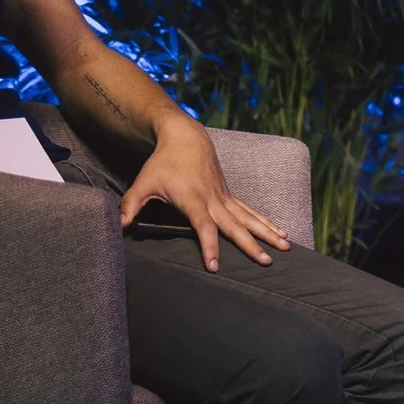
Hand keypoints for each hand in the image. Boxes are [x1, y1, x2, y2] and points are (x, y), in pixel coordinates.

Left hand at [118, 120, 291, 271]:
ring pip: (250, 218)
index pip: (203, 227)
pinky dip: (266, 222)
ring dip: (268, 233)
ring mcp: (224, 197)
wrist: (185, 137)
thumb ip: (131, 206)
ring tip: (286, 247)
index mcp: (193, 199)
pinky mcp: (229, 195)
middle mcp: (213, 199)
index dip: (209, 246)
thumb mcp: (143, 183)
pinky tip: (282, 232)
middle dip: (251, 244)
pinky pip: (251, 211)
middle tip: (266, 261)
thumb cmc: (162, 162)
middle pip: (235, 226)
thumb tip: (118, 226)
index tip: (214, 266)